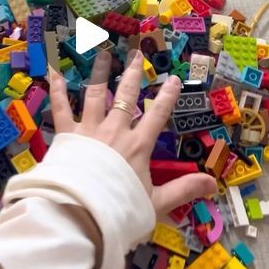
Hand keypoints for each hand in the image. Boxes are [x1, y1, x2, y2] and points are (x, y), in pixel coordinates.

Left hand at [49, 49, 216, 217]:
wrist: (81, 215)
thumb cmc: (119, 210)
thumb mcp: (156, 203)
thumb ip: (183, 190)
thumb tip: (214, 184)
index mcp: (138, 146)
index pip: (157, 115)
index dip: (167, 96)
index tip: (174, 79)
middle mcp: (115, 131)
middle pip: (126, 97)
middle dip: (132, 74)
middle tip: (136, 54)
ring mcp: (90, 130)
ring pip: (95, 95)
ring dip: (99, 73)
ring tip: (103, 54)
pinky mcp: (67, 135)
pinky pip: (61, 108)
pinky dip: (58, 89)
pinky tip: (54, 72)